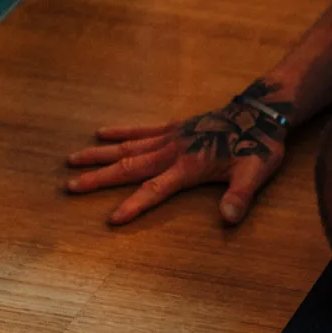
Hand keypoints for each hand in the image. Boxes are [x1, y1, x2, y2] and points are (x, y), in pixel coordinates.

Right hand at [66, 80, 292, 224]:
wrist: (260, 114)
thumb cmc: (258, 147)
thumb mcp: (254, 174)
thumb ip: (239, 197)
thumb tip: (228, 219)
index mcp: (190, 166)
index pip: (157, 189)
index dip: (136, 204)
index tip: (113, 218)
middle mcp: (174, 150)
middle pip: (131, 166)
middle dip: (100, 178)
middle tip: (71, 186)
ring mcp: (172, 136)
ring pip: (129, 146)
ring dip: (101, 154)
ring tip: (72, 159)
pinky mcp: (175, 126)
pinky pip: (142, 129)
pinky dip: (121, 131)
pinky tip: (100, 133)